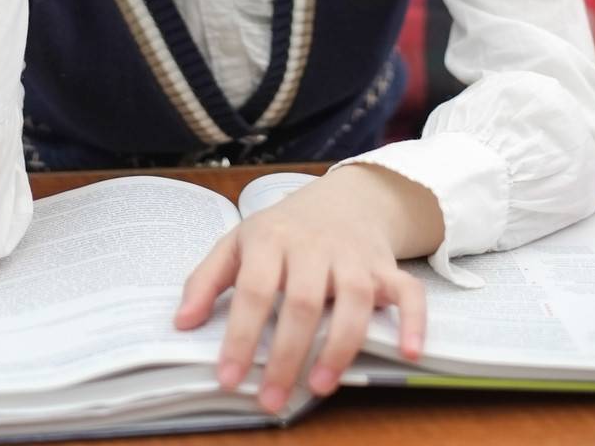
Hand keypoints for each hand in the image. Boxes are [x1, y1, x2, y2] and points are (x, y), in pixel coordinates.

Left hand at [174, 165, 439, 412]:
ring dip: (340, 346)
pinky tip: (409, 352)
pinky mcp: (386, 266)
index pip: (254, 289)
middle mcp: (314, 245)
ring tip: (322, 386)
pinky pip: (408, 291)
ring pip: (353, 298)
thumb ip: (206, 279)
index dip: (241, 336)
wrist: (347, 195)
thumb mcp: (238, 241)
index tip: (229, 378)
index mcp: (271, 238)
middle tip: (272, 399)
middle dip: (287, 355)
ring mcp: (354, 255)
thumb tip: (181, 322)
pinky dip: (413, 320)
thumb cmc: (286, 228)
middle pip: (303, 300)